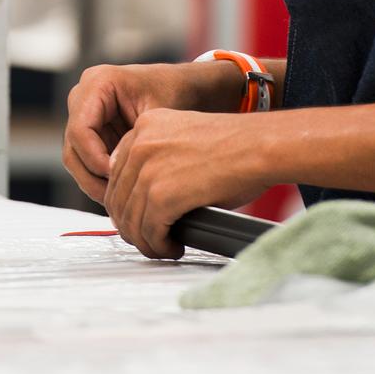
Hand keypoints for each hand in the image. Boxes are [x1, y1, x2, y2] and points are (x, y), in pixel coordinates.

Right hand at [62, 60, 241, 203]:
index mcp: (98, 83)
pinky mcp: (92, 132)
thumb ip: (138, 143)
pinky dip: (101, 179)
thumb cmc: (176, 93)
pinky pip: (86, 161)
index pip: (80, 130)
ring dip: (94, 182)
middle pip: (72, 147)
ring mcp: (85, 115)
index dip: (95, 159)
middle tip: (116, 197)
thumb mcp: (160, 115)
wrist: (185, 88)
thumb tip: (121, 177)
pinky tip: (122, 191)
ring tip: (120, 199)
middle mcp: (84, 97)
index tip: (118, 176)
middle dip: (92, 176)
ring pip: (75, 159)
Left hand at [103, 109, 267, 258]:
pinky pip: (149, 231)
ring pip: (131, 219)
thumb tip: (145, 190)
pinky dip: (158, 246)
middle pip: (118, 196)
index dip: (126, 200)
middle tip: (148, 237)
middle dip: (131, 224)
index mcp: (144, 126)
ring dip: (144, 240)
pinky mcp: (161, 195)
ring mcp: (147, 169)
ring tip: (161, 247)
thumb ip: (159, 154)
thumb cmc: (235, 144)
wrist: (258, 146)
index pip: (117, 171)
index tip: (137, 215)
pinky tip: (172, 247)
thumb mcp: (184, 136)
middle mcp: (139, 144)